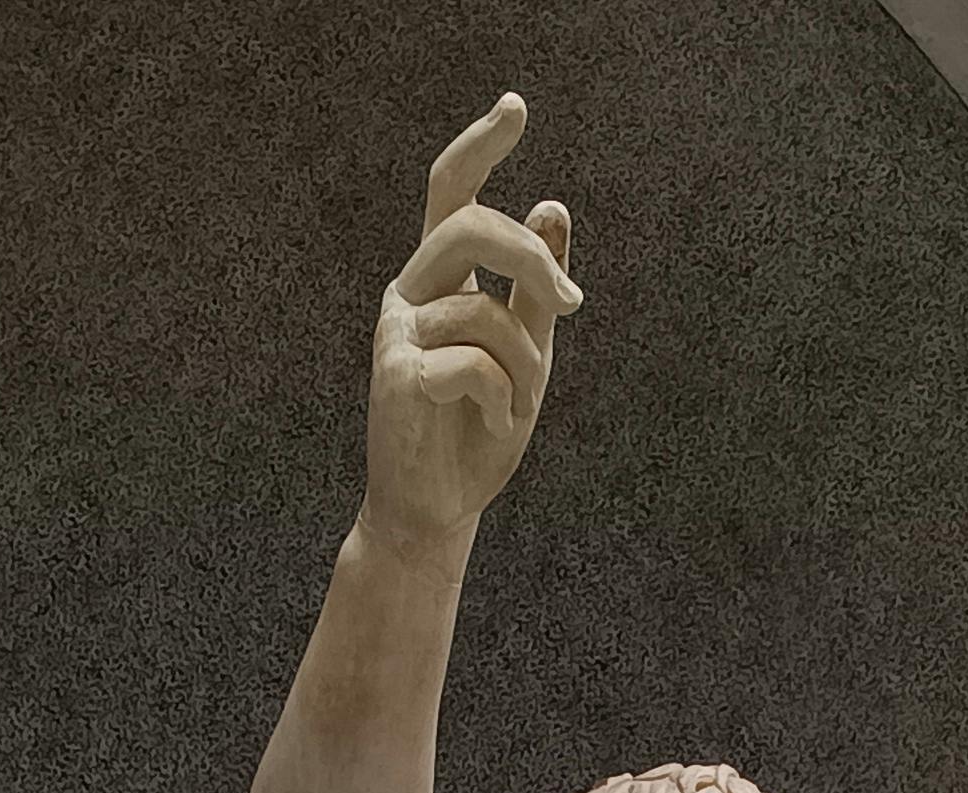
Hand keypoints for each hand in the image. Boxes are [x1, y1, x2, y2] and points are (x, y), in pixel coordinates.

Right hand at [364, 95, 579, 549]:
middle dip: (532, 258)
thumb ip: (537, 290)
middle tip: (572, 305)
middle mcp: (410, 293)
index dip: (480, 146)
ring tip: (520, 407)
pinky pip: (473, 364)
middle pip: (471, 225)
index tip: (516, 107)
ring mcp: (396, 332)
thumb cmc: (477, 432)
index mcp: (440, 280)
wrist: (435, 510)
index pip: (451, 192)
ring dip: (527, 364)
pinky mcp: (395, 377)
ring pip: (487, 311)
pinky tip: (494, 425)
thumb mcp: (526, 354)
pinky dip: (503, 399)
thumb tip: (553, 207)